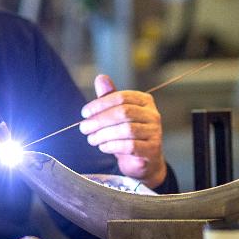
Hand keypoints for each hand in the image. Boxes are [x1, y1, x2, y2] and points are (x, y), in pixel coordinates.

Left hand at [79, 74, 166, 188]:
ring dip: (104, 134)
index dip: (100, 104)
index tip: (84, 113)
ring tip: (92, 139)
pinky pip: (130, 146)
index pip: (121, 97)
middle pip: (123, 112)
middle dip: (100, 120)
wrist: (143, 160)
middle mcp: (153, 114)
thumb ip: (109, 97)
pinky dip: (113, 146)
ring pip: (126, 129)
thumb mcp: (117, 114)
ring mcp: (155, 132)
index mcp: (144, 101)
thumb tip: (101, 78)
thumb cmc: (128, 134)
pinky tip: (103, 147)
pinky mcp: (152, 149)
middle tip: (84, 128)